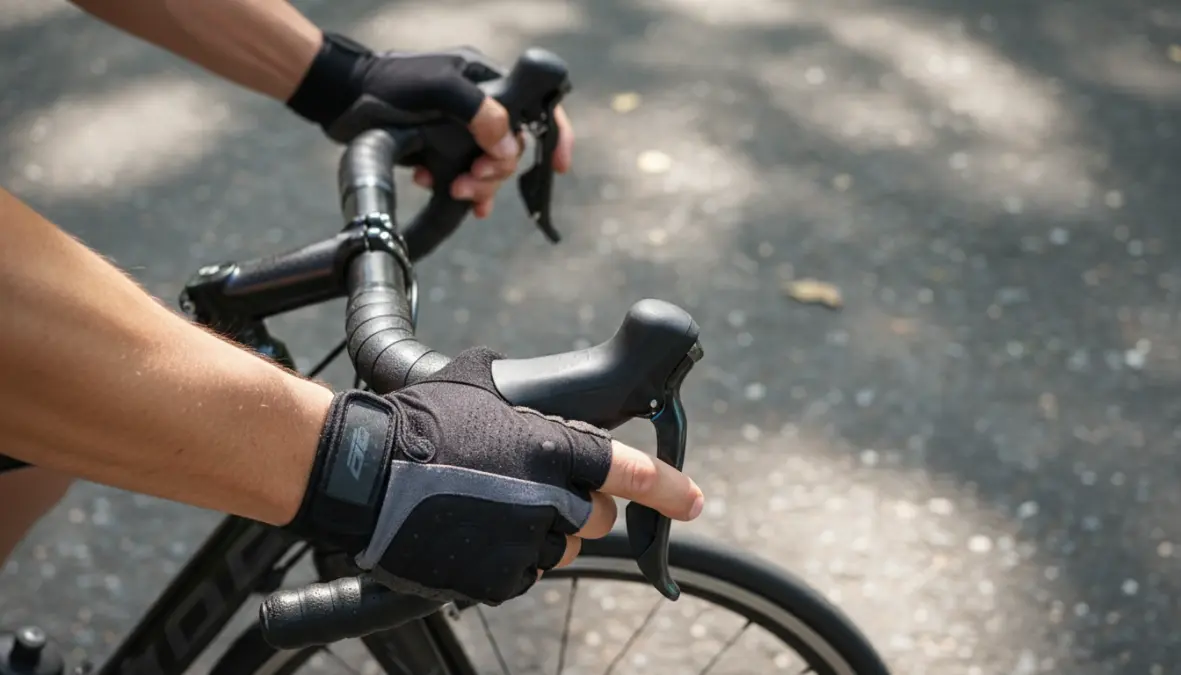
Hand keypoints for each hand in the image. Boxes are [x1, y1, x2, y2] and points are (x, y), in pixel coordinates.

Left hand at [287, 34, 574, 219]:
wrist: (342, 99)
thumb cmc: (387, 87)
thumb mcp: (436, 91)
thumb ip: (477, 112)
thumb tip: (508, 145)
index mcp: (487, 80)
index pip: (538, 103)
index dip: (556, 135)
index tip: (559, 166)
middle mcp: (481, 103)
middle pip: (514, 146)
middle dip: (497, 170)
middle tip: (471, 180)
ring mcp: (462, 128)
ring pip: (491, 166)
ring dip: (480, 184)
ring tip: (455, 190)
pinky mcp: (444, 148)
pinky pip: (469, 175)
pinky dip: (468, 191)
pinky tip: (458, 200)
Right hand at [289, 348, 702, 605]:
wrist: (362, 474)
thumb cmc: (416, 422)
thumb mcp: (476, 385)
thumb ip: (520, 394)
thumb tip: (525, 387)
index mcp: (552, 447)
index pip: (632, 473)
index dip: (670, 490)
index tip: (693, 501)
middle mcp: (548, 498)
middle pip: (597, 518)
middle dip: (579, 507)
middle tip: (534, 491)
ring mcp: (523, 543)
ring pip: (562, 549)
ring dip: (539, 532)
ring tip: (487, 508)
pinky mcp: (495, 579)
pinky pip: (523, 574)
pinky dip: (507, 559)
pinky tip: (473, 533)